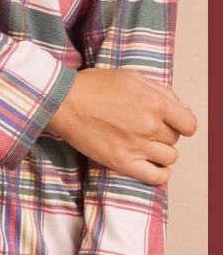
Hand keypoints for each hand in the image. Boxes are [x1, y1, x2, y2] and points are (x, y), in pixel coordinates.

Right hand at [46, 66, 196, 183]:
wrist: (64, 102)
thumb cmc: (95, 86)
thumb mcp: (130, 76)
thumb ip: (160, 91)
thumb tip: (182, 109)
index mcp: (153, 102)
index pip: (189, 124)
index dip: (183, 123)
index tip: (174, 122)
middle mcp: (148, 125)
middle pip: (175, 139)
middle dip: (165, 133)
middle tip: (147, 127)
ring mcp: (136, 146)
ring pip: (169, 158)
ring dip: (161, 152)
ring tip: (146, 144)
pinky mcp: (123, 163)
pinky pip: (157, 177)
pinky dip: (161, 174)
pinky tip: (153, 165)